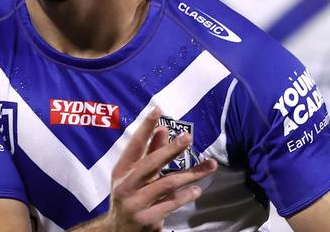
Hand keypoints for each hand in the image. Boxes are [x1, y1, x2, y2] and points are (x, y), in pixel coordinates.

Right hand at [106, 107, 216, 231]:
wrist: (118, 231)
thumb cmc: (129, 195)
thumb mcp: (134, 175)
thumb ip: (149, 154)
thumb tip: (163, 129)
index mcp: (121, 170)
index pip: (134, 145)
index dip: (145, 127)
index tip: (157, 110)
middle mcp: (126, 185)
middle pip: (150, 164)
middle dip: (170, 149)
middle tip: (187, 137)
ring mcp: (136, 204)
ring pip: (166, 184)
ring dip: (190, 175)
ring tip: (210, 166)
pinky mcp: (147, 219)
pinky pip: (170, 204)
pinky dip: (184, 196)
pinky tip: (196, 190)